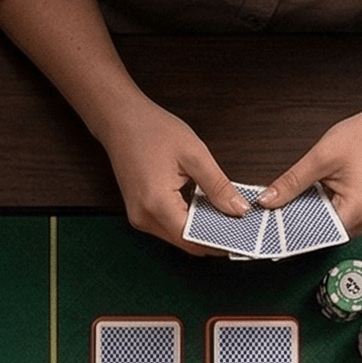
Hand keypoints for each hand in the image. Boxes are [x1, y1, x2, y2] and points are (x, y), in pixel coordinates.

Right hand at [100, 100, 248, 254]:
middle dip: (213, 238)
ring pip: (178, 237)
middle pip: (186, 242)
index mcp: (156, 203)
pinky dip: (188, 223)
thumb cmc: (150, 130)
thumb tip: (237, 209)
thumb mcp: (194, 154)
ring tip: (224, 218)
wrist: (120, 120)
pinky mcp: (140, 212)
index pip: (194, 238)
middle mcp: (144, 216)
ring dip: (201, 231)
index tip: (241, 239)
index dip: (220, 241)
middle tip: (239, 227)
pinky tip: (204, 211)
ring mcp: (139, 217)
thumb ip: (218, 186)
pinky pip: (168, 227)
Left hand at [259, 102, 361, 238]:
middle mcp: (359, 223)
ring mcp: (358, 220)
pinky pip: (326, 219)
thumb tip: (267, 200)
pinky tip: (291, 206)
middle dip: (287, 228)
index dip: (284, 236)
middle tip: (260, 223)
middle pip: (314, 235)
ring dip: (297, 220)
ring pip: (319, 228)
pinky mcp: (354, 213)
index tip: (261, 235)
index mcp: (354, 212)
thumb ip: (291, 182)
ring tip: (272, 214)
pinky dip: (309, 212)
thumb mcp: (321, 157)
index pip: (311, 236)